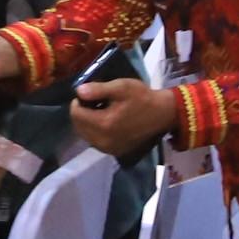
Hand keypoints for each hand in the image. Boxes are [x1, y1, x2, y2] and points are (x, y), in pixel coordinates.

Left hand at [68, 74, 186, 160]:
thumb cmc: (142, 98)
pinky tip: (104, 122)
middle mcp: (103, 140)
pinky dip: (95, 131)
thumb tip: (78, 91)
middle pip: (78, 126)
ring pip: (85, 135)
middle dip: (81, 113)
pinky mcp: (114, 152)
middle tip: (93, 102)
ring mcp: (108, 149)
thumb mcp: (121, 87)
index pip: (76, 114)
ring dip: (87, 123)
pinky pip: (95, 141)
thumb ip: (98, 89)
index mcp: (103, 124)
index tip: (88, 94)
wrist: (162, 114)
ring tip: (99, 111)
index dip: (78, 102)